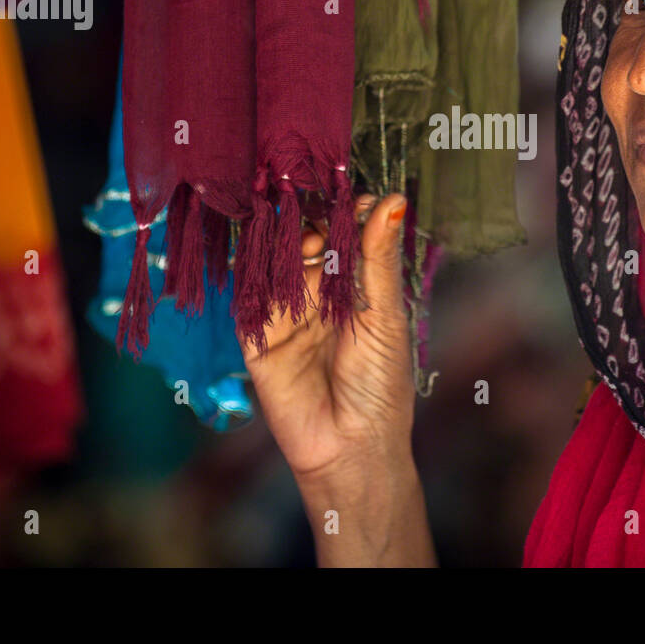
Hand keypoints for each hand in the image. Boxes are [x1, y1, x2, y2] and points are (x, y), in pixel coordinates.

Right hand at [236, 192, 415, 485]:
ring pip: (278, 265)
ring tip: (310, 246)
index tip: (352, 196)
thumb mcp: (385, 315)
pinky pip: (251, 300)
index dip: (344, 214)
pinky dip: (258, 278)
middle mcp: (318, 296)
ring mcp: (287, 315)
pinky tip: (273, 265)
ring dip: (289, 250)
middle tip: (325, 224)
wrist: (353, 447)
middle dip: (313, 227)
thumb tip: (393, 200)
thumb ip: (378, 258)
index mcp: (354, 288)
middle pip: (306, 244)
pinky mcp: (257, 338)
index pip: (344, 236)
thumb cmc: (381, 384)